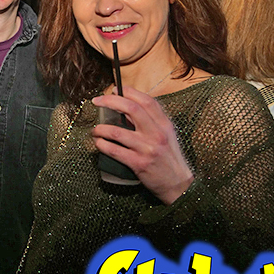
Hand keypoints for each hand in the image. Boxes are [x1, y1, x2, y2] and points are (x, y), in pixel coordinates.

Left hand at [91, 87, 192, 204]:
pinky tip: (98, 143)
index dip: (129, 92)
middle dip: (109, 101)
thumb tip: (127, 108)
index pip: (147, 100)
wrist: (178, 184)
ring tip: (96, 130)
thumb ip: (152, 121)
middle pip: (131, 109)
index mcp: (164, 124)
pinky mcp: (138, 163)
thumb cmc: (169, 158)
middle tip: (96, 101)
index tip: (115, 90)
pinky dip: (102, 145)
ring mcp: (147, 148)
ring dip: (101, 128)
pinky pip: (114, 150)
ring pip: (116, 131)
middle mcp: (156, 134)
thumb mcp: (167, 135)